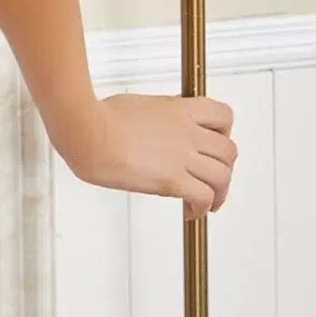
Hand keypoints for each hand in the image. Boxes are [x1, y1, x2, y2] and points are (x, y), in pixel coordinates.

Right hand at [63, 91, 237, 220]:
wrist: (87, 131)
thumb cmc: (99, 117)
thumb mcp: (136, 103)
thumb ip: (157, 115)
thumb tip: (157, 124)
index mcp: (179, 110)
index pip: (222, 116)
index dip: (224, 133)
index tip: (216, 143)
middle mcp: (187, 132)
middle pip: (228, 152)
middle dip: (224, 168)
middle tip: (214, 179)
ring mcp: (182, 156)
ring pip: (222, 177)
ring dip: (219, 193)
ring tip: (209, 203)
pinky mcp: (172, 180)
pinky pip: (203, 197)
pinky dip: (202, 208)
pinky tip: (191, 212)